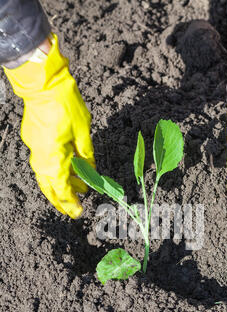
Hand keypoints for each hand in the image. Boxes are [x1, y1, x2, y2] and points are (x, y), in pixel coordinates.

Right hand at [4, 34, 94, 217]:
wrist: (43, 81)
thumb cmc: (64, 104)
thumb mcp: (83, 132)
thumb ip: (86, 155)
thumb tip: (90, 171)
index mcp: (53, 159)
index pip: (62, 189)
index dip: (70, 202)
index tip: (79, 213)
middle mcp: (41, 157)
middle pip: (50, 187)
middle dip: (62, 200)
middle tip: (74, 209)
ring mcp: (35, 148)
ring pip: (46, 175)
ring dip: (60, 185)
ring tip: (76, 189)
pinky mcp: (34, 139)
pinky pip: (44, 162)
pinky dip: (55, 170)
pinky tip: (67, 169)